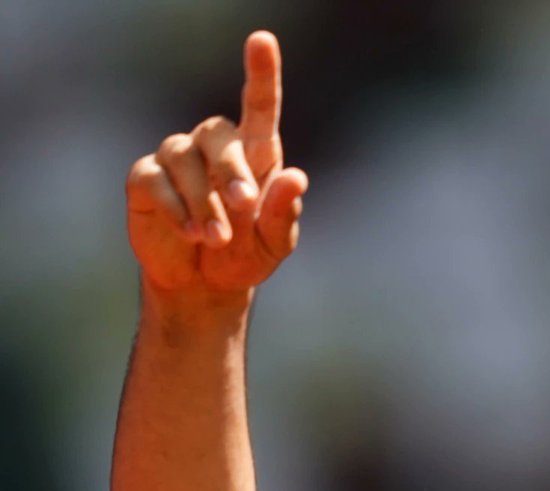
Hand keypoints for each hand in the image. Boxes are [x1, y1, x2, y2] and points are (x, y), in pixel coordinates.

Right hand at [126, 30, 307, 297]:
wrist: (204, 285)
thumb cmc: (246, 256)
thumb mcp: (274, 244)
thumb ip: (284, 213)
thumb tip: (298, 178)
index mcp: (254, 155)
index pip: (259, 107)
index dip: (261, 73)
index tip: (262, 40)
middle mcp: (214, 147)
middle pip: (218, 134)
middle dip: (232, 170)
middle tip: (244, 207)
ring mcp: (177, 159)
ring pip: (185, 160)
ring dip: (204, 202)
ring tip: (217, 238)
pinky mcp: (147, 178)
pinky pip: (156, 179)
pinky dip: (176, 208)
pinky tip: (190, 233)